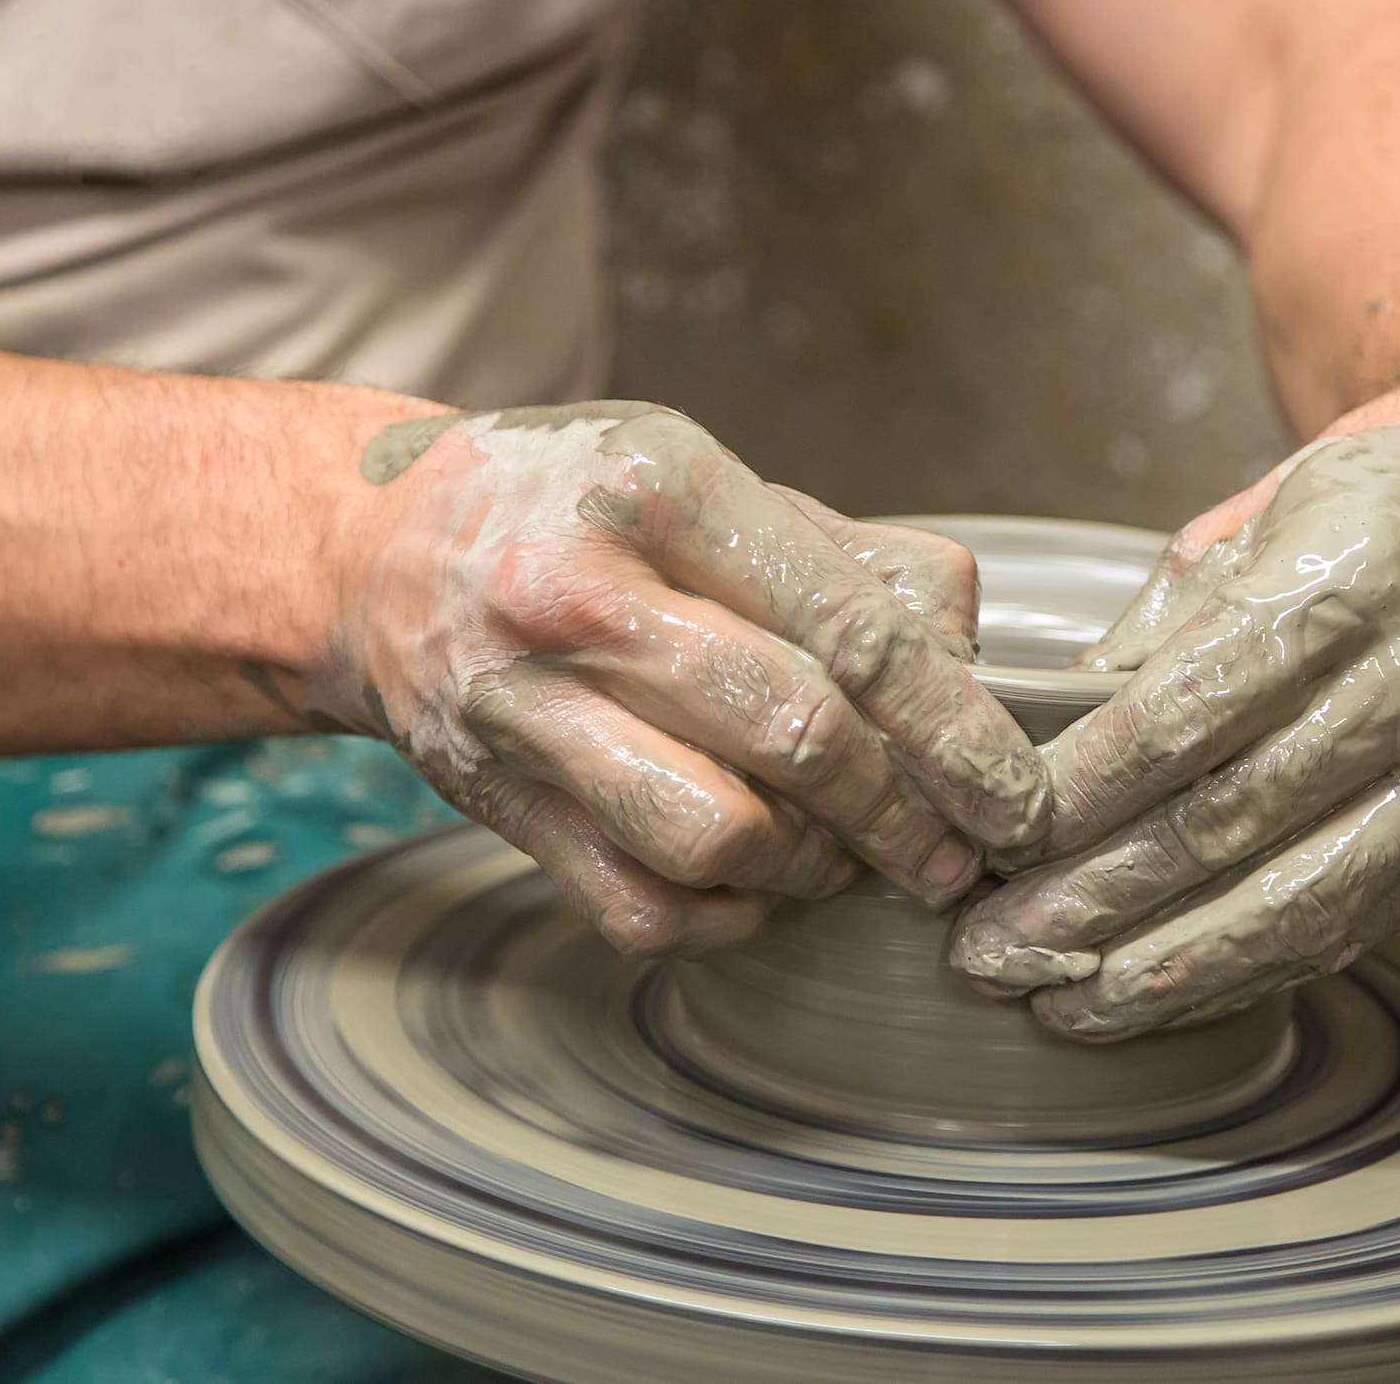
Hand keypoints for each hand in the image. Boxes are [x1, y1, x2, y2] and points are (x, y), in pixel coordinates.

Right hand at [331, 402, 1048, 956]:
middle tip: (958, 854)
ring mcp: (525, 706)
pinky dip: (726, 918)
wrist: (382, 549)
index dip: (956, 732)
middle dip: (907, 819)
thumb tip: (968, 662)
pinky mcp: (493, 800)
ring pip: (719, 837)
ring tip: (850, 858)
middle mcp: (581, 593)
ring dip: (817, 869)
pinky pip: (639, 905)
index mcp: (662, 488)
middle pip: (796, 738)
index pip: (851, 632)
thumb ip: (851, 562)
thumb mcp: (715, 482)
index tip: (1016, 796)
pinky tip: (758, 885)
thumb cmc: (584, 510)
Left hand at [951, 388, 1399, 1038]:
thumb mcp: (1254, 524)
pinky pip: (1351, 925)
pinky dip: (1246, 973)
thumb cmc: (1376, 504)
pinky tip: (1160, 999)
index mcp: (1350, 584)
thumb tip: (1046, 735)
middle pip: (1231, 821)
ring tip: (1059, 1004)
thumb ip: (1155, 633)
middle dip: (1097, 898)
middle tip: (990, 948)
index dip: (1085, 788)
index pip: (1189, 713)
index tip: (998, 835)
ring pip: (1296, 901)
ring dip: (1165, 968)